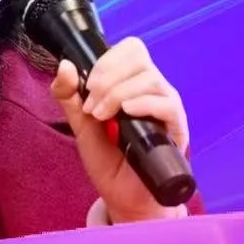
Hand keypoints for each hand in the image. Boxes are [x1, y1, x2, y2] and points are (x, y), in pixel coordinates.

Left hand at [49, 37, 189, 223]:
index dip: (107, 61)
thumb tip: (66, 65)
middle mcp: (153, 88)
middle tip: (93, 107)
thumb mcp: (81, 124)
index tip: (88, 88)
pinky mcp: (177, 127)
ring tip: (104, 117)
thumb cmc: (107, 158)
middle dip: (108, 78)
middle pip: (139, 57)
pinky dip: (143, 104)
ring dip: (118, 94)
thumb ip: (69, 96)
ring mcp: (166, 106)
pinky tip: (126, 114)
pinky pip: (167, 103)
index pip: (130, 48)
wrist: (122, 194)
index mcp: (132, 82)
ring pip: (150, 78)